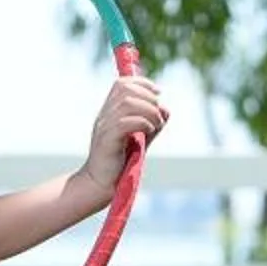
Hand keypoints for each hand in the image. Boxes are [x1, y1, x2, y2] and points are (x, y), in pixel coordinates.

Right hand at [82, 73, 167, 191]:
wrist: (100, 183)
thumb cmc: (120, 161)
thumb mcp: (140, 138)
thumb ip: (152, 123)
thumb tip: (166, 108)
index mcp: (109, 111)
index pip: (122, 83)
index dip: (142, 82)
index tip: (158, 92)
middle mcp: (104, 115)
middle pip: (125, 90)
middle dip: (148, 96)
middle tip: (158, 113)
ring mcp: (104, 127)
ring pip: (127, 103)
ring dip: (149, 110)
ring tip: (156, 124)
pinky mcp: (107, 140)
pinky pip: (125, 122)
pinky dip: (143, 123)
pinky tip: (149, 131)